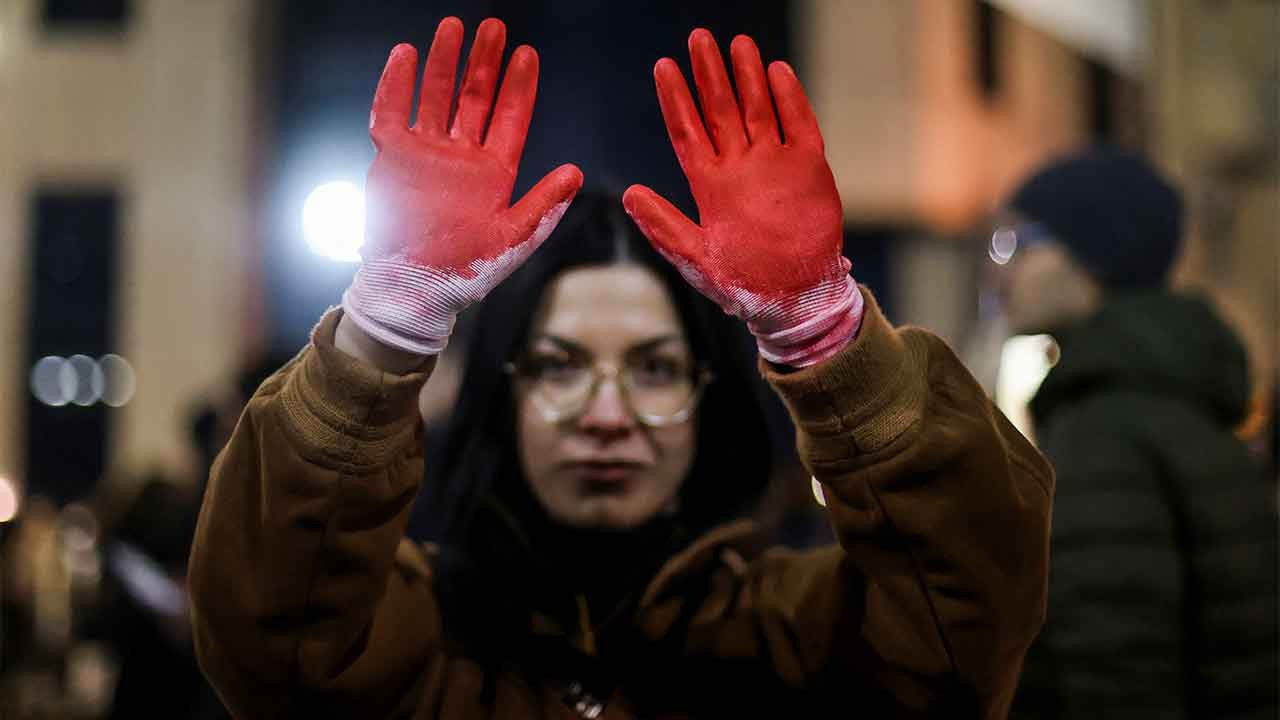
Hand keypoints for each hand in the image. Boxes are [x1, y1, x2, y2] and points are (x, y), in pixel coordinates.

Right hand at [342, 17, 582, 355]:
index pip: (510, 118)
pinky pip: (392, 114)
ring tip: (453, 28)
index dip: (518, 87)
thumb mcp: (512, 239)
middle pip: (475, 98)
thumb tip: (576, 172)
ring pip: (436, 97)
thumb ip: (543, 205)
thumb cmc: (465, 272)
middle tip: (493, 27)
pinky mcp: (392, 159)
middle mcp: (462, 157)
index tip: (527, 54)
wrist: (414, 291)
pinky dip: (397, 85)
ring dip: (445, 63)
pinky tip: (406, 56)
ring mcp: (426, 154)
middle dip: (484, 63)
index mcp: (494, 172)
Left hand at [623, 30, 860, 366]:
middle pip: (721, 109)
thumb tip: (628, 195)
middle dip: (709, 74)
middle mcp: (740, 167)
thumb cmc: (742, 284)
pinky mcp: (807, 169)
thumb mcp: (695, 258)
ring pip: (758, 109)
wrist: (792, 299)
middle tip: (698, 38)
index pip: (688, 131)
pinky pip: (799, 125)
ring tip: (738, 43)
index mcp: (710, 185)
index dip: (675, 99)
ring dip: (747, 77)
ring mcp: (774, 164)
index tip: (663, 67)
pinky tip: (777, 72)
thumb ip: (664, 226)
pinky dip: (790, 99)